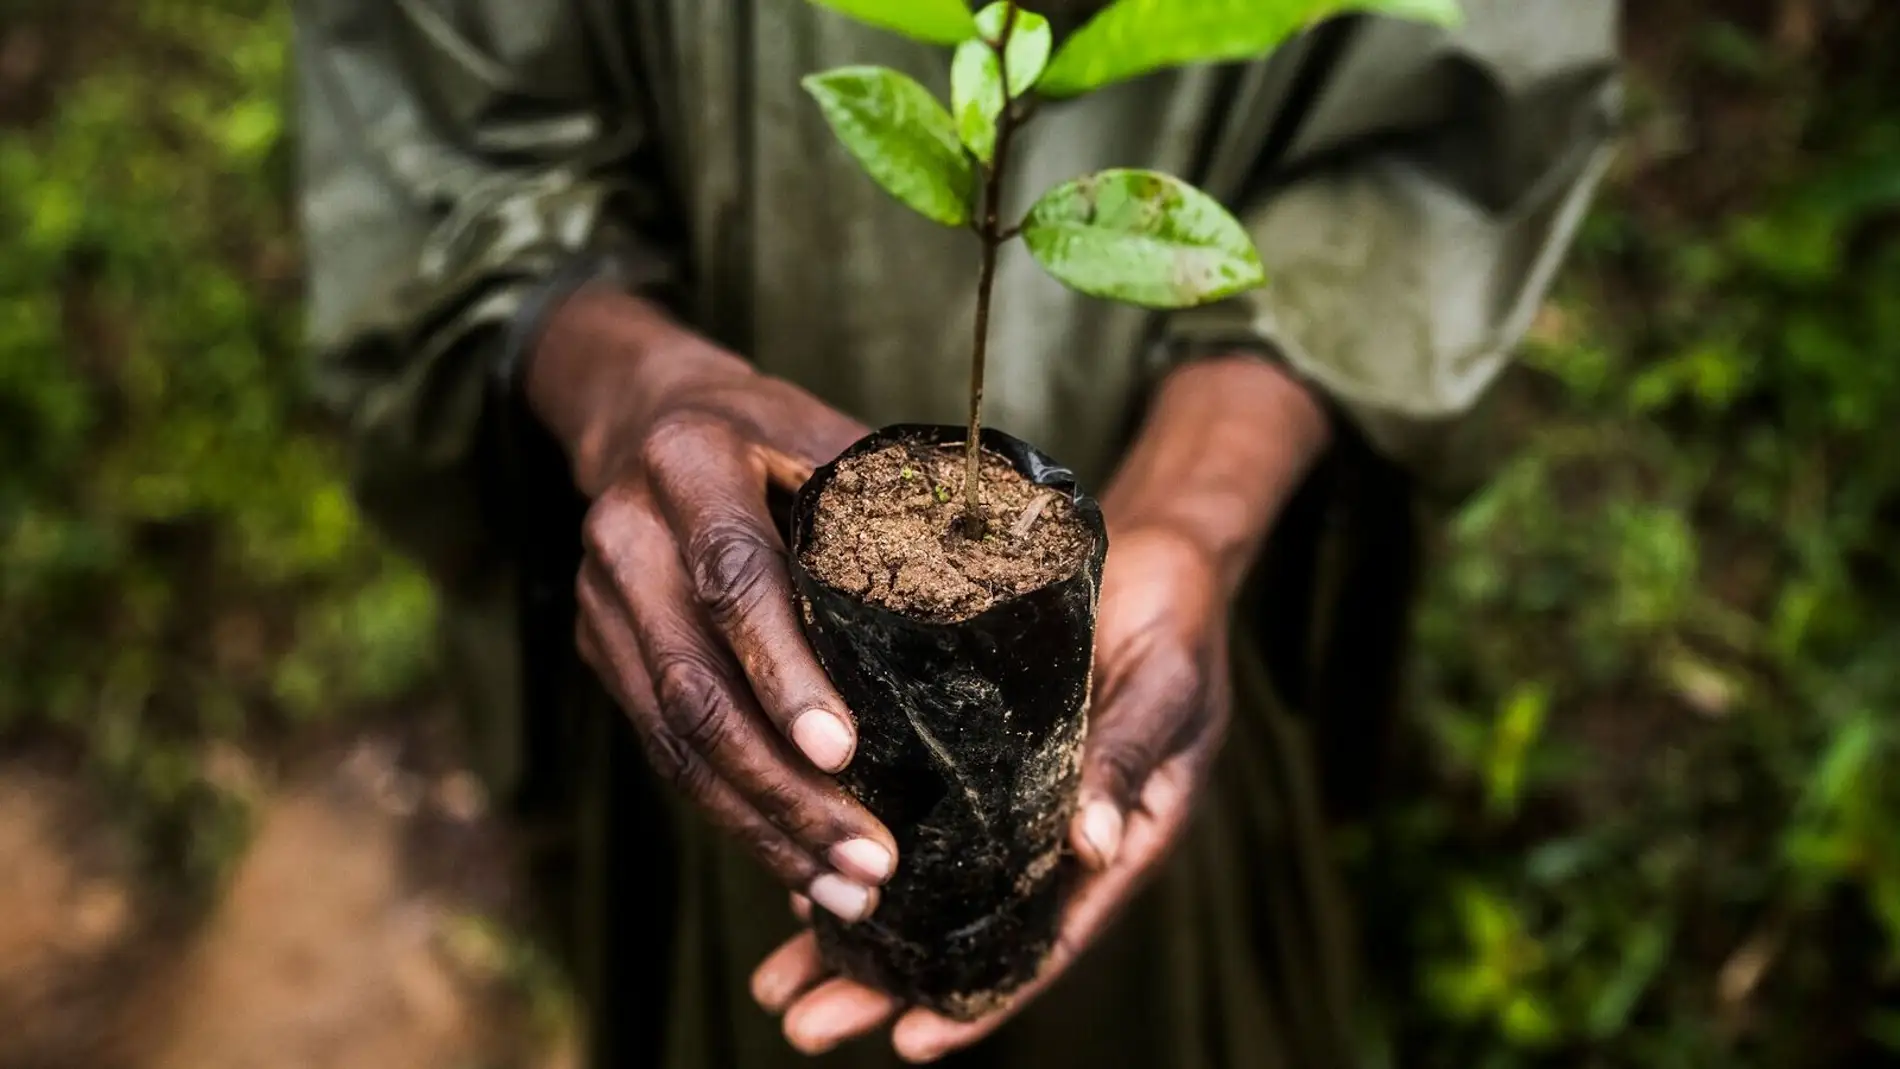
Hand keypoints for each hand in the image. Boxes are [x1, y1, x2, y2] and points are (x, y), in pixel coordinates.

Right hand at [526, 290, 898, 922]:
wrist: (644, 419)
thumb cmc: (766, 429)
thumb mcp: (825, 430)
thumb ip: (892, 494)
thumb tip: (1013, 569)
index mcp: (687, 464)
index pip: (732, 576)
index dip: (782, 669)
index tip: (843, 751)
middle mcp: (626, 539)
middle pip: (695, 686)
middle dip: (783, 786)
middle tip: (870, 858)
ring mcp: (603, 605)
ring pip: (675, 741)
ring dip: (761, 824)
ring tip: (847, 888)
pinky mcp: (602, 656)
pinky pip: (666, 752)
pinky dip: (734, 813)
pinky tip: (797, 862)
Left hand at [744, 354, 1329, 1059]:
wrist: (1154, 555)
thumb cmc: (1175, 625)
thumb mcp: (1164, 690)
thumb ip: (1128, 760)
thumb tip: (1093, 847)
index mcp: (1109, 845)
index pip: (1039, 946)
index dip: (976, 1002)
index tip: (909, 1045)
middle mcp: (1045, 838)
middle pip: (959, 936)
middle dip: (881, 985)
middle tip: (802, 1025)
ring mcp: (1000, 799)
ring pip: (918, 885)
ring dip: (847, 932)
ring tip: (772, 983)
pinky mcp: (963, 751)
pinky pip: (903, 813)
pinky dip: (851, 842)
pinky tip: (792, 872)